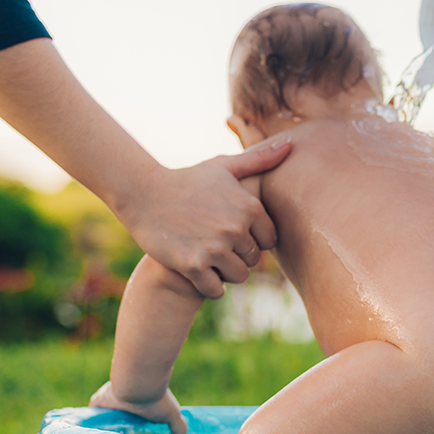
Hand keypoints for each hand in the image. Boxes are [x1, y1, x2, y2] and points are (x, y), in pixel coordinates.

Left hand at [90, 381, 186, 433]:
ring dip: (104, 429)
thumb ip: (179, 428)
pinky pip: (91, 415)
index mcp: (140, 405)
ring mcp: (110, 402)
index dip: (134, 432)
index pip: (135, 421)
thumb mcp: (173, 414)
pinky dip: (90, 424)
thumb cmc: (156, 398)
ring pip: (104, 419)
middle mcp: (125, 402)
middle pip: (118, 421)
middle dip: (118, 432)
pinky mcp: (99, 401)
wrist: (138, 384)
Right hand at [127, 136, 290, 298]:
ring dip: (226, 272)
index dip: (253, 239)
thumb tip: (290, 143)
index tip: (235, 233)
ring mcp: (214, 248)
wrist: (143, 193)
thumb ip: (259, 159)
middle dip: (239, 255)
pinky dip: (210, 286)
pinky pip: (215, 289)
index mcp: (249, 207)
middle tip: (217, 245)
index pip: (269, 240)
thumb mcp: (223, 166)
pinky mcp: (193, 265)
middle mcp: (235, 229)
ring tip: (210, 258)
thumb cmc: (187, 179)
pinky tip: (199, 272)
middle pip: (253, 260)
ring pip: (238, 277)